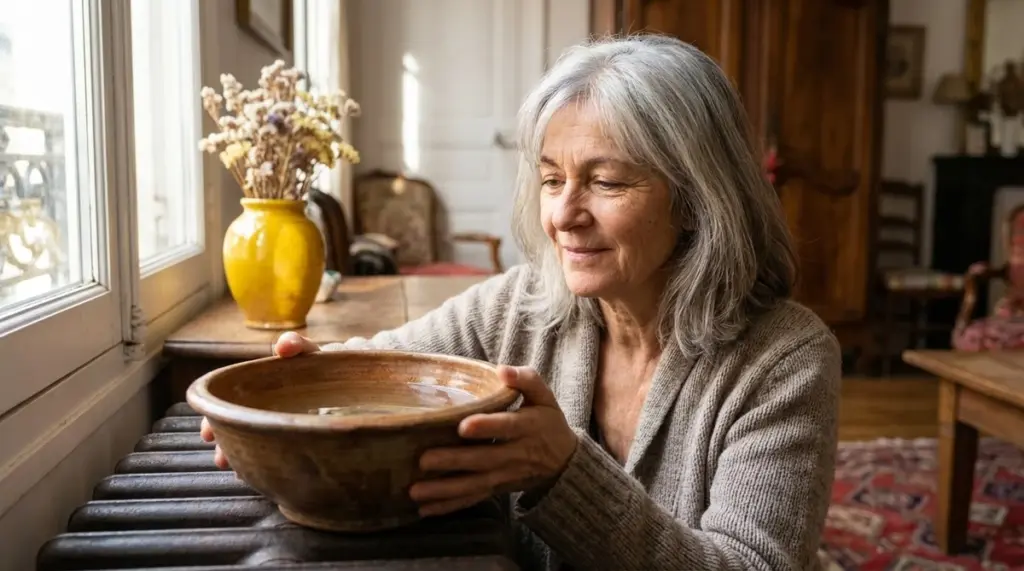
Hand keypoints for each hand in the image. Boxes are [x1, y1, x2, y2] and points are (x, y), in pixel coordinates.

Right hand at [200, 331, 320, 468]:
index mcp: (263, 389)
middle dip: (226, 440)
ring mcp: (283, 427)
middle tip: (219, 458)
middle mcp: (267, 410)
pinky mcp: (301, 442)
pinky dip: (269, 464)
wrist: (358, 383)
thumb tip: (282, 346)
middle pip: (239, 425)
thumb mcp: (311, 353)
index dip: (215, 416)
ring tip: (235, 470)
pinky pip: (279, 455)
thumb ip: (297, 345)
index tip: (207, 434)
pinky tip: (262, 475)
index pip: (231, 403)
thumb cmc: (327, 366)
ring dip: (241, 455)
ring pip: (255, 442)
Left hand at [408, 365, 577, 517]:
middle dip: (454, 461)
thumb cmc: (547, 420)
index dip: (487, 427)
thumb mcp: (545, 397)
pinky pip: (473, 499)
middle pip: (483, 459)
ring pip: (474, 484)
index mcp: (528, 427)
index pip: (506, 427)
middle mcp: (516, 454)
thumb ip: (526, 380)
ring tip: (416, 491)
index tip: (463, 427)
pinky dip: (449, 506)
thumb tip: (503, 370)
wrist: (564, 461)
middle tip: (424, 460)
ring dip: (444, 490)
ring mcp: (505, 475)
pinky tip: (425, 509)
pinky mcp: (497, 489)